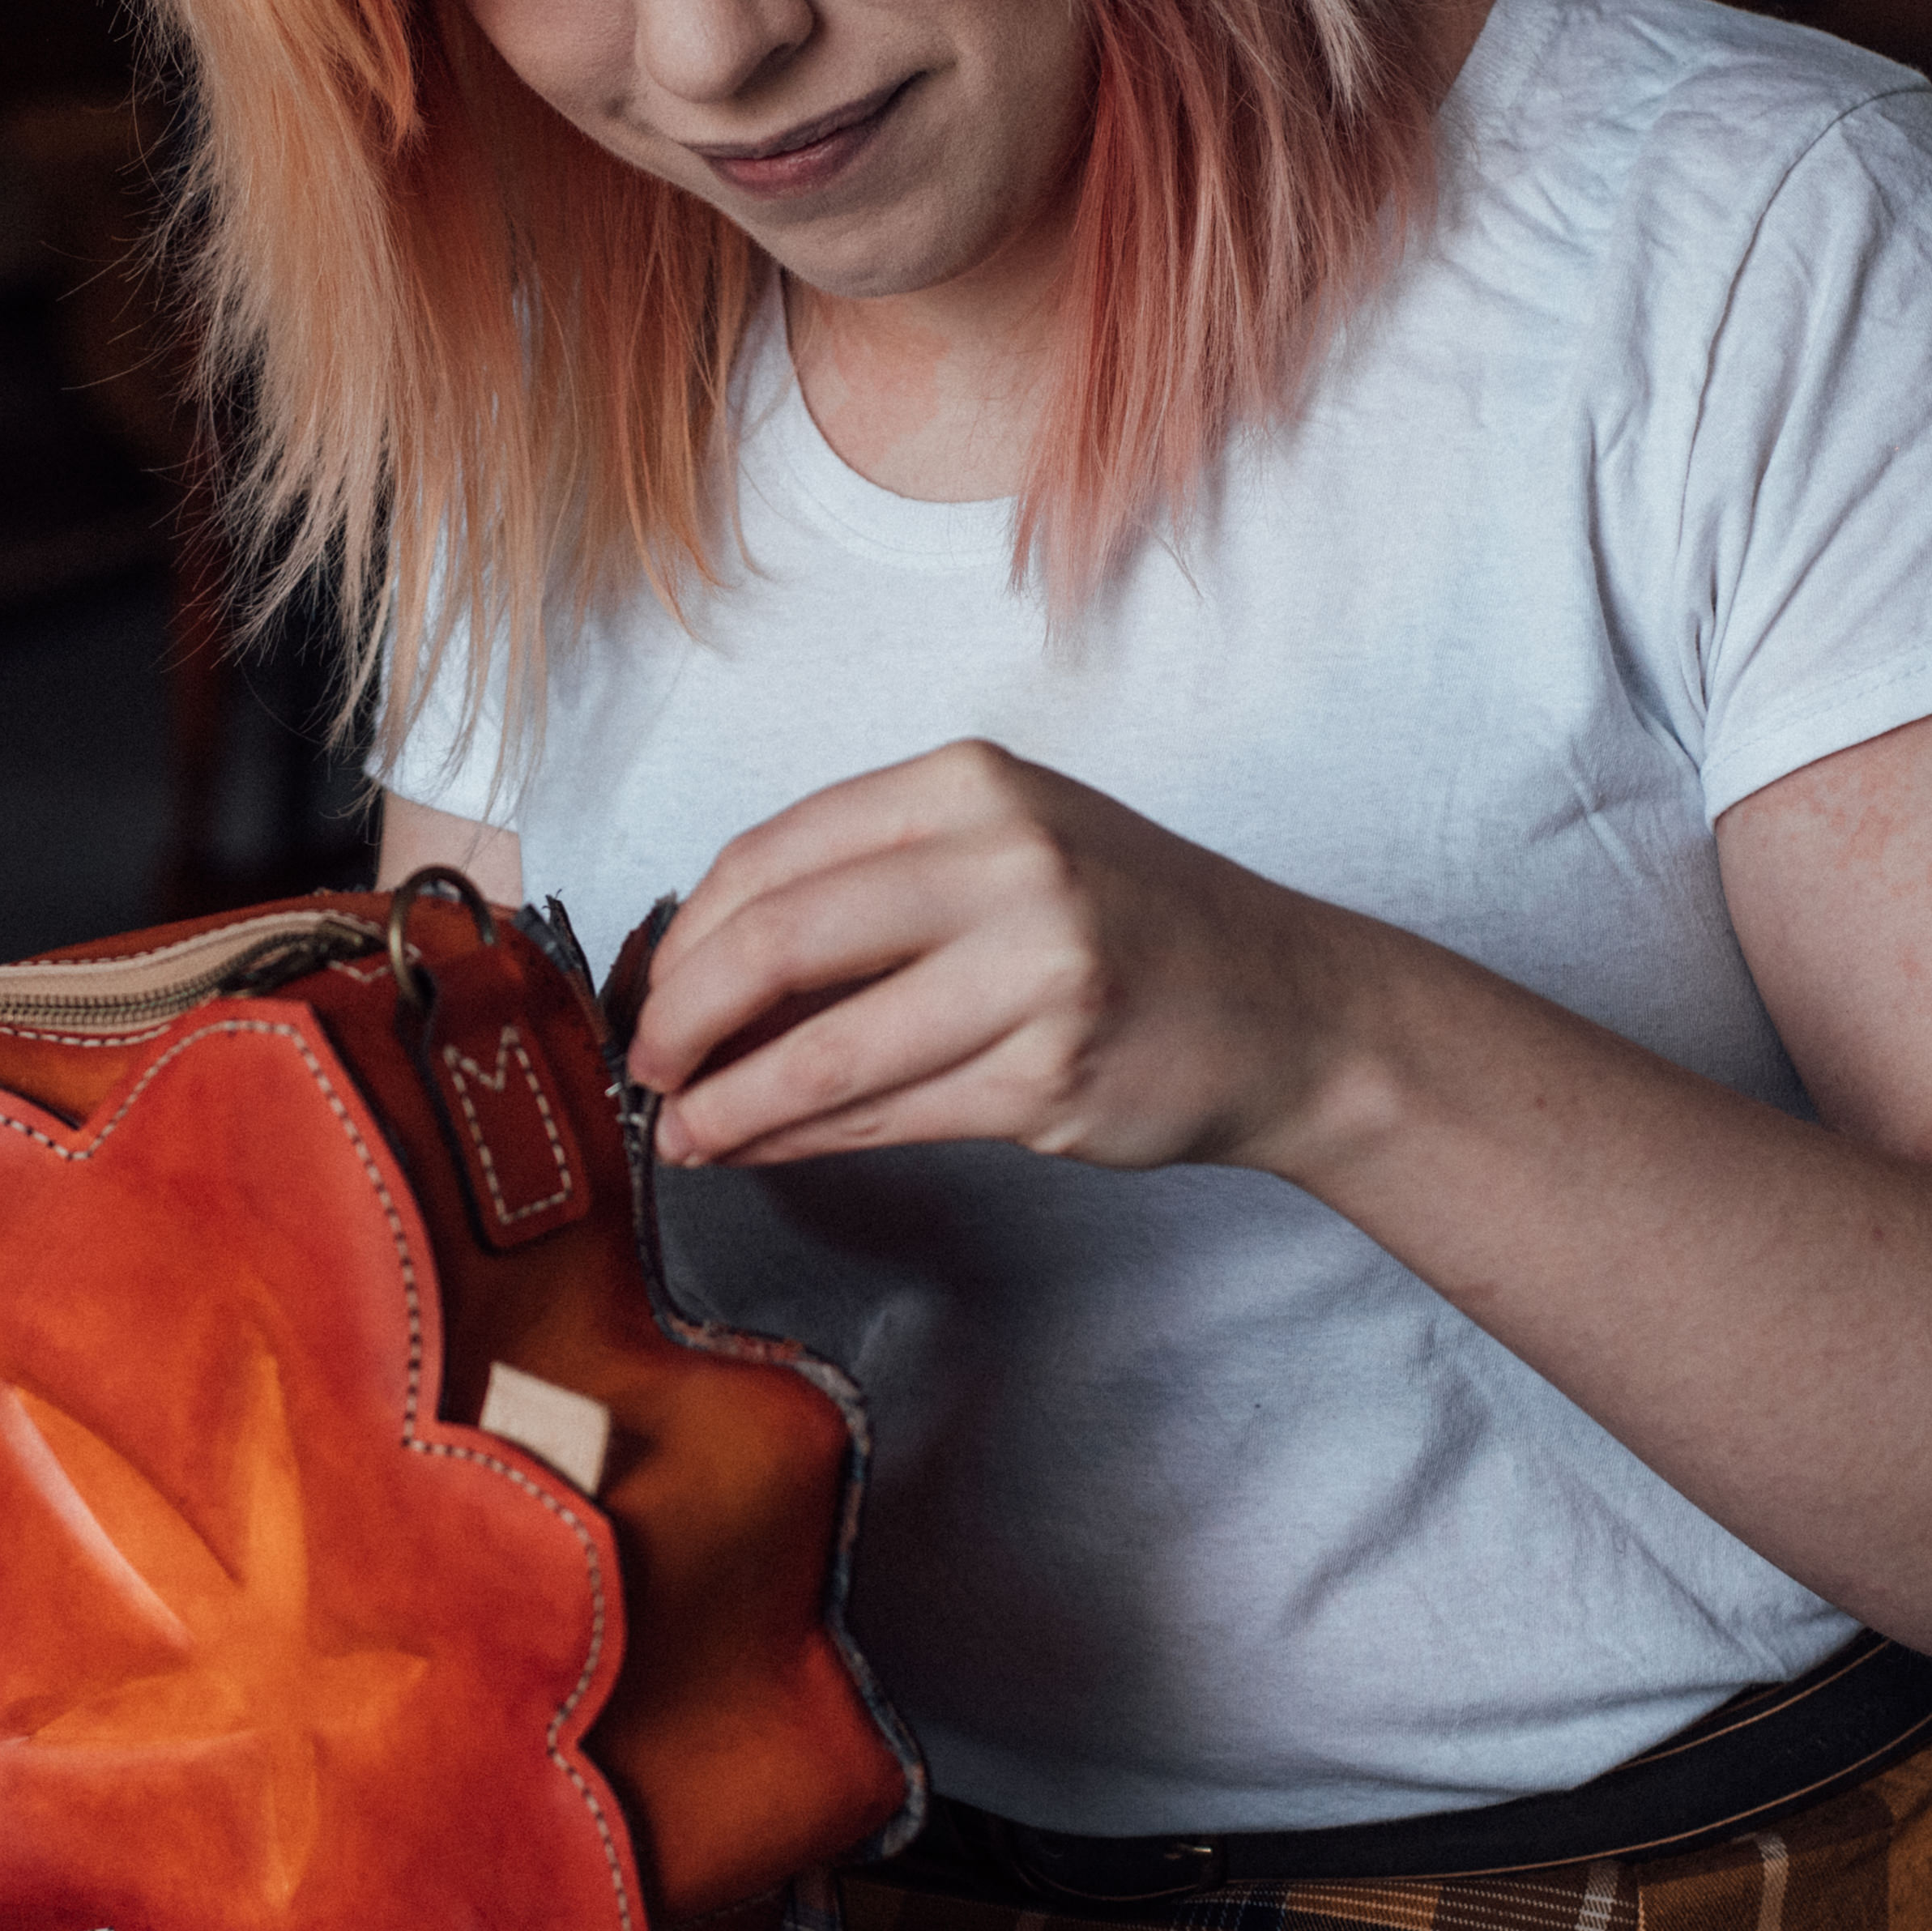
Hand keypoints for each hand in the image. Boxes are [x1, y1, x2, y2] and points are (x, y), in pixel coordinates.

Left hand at [630, 741, 1366, 1173]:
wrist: (1286, 1006)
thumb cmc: (1122, 922)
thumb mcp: (1005, 849)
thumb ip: (868, 884)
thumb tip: (698, 970)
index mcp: (971, 784)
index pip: (773, 855)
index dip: (684, 936)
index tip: (647, 990)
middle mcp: (1006, 861)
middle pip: (779, 940)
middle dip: (684, 1017)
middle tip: (645, 1067)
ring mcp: (1036, 970)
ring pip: (825, 1049)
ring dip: (729, 1102)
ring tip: (682, 1130)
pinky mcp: (1052, 1075)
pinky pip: (886, 1115)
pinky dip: (801, 1137)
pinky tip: (758, 1146)